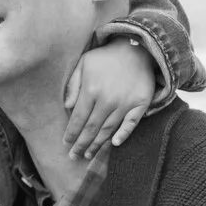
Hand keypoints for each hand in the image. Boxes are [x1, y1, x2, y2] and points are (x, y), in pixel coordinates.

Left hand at [61, 38, 153, 158]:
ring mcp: (125, 103)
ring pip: (108, 129)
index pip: (78, 119)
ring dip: (97, 145)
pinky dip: (123, 134)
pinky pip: (131, 123)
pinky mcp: (140, 104)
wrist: (137, 48)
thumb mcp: (84, 63)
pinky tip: (115, 144)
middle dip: (81, 145)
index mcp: (91, 90)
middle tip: (74, 157)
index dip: (71, 134)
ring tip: (89, 155)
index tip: (65, 144)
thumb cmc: (106, 57)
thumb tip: (66, 106)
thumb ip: (73, 84)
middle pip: (91, 128)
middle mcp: (107, 100)